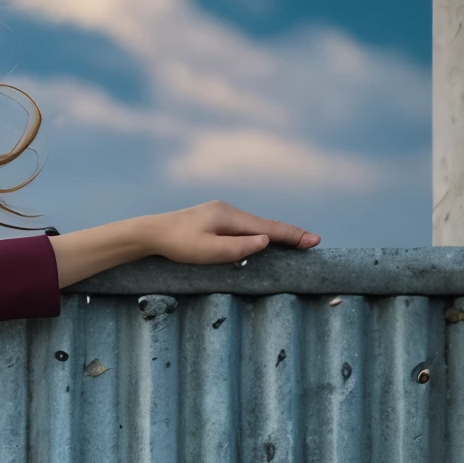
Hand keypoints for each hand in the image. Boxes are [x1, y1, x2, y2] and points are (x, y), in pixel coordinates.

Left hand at [145, 200, 318, 264]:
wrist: (150, 233)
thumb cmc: (176, 244)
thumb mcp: (207, 251)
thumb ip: (237, 248)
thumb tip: (266, 240)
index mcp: (229, 216)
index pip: (268, 228)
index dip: (292, 235)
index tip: (313, 241)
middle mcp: (228, 210)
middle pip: (264, 224)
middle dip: (289, 234)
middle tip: (312, 242)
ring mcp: (220, 213)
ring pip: (253, 225)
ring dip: (274, 233)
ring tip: (296, 241)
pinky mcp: (212, 220)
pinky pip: (242, 227)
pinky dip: (257, 233)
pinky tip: (262, 238)